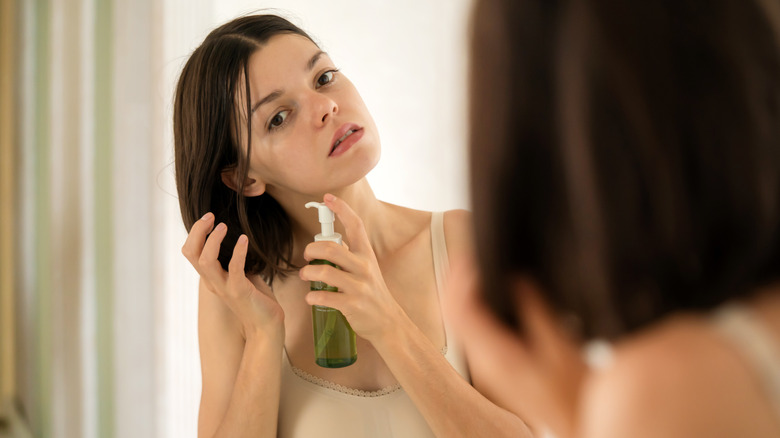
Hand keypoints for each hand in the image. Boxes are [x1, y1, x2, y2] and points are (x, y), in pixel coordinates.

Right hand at [181, 213, 283, 339]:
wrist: (266, 327)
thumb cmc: (257, 300)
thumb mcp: (242, 276)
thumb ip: (235, 261)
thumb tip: (239, 240)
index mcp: (211, 277)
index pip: (190, 252)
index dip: (196, 233)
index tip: (209, 219)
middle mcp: (213, 282)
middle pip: (191, 253)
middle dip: (198, 231)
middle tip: (211, 216)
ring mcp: (224, 288)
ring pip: (205, 261)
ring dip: (213, 240)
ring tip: (223, 226)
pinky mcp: (240, 291)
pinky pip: (234, 268)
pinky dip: (238, 251)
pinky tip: (244, 239)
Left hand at [298, 194, 407, 343]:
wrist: (388, 322)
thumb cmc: (372, 293)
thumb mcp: (367, 268)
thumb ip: (350, 256)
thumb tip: (325, 244)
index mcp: (367, 254)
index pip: (356, 225)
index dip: (341, 209)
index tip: (327, 198)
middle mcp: (364, 267)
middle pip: (331, 248)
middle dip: (311, 249)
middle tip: (306, 255)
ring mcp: (359, 286)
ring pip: (325, 272)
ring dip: (308, 273)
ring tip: (305, 276)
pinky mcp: (352, 305)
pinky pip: (325, 297)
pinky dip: (312, 297)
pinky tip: (310, 298)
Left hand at [444, 254, 585, 437]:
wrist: (576, 421)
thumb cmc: (573, 394)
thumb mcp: (561, 347)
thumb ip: (535, 310)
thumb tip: (517, 278)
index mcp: (495, 355)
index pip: (460, 310)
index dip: (460, 278)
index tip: (471, 255)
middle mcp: (484, 359)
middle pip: (452, 312)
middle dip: (456, 279)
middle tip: (470, 253)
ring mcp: (486, 361)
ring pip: (459, 319)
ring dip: (463, 290)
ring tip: (478, 264)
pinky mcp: (494, 360)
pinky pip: (472, 326)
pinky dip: (473, 303)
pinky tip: (489, 289)